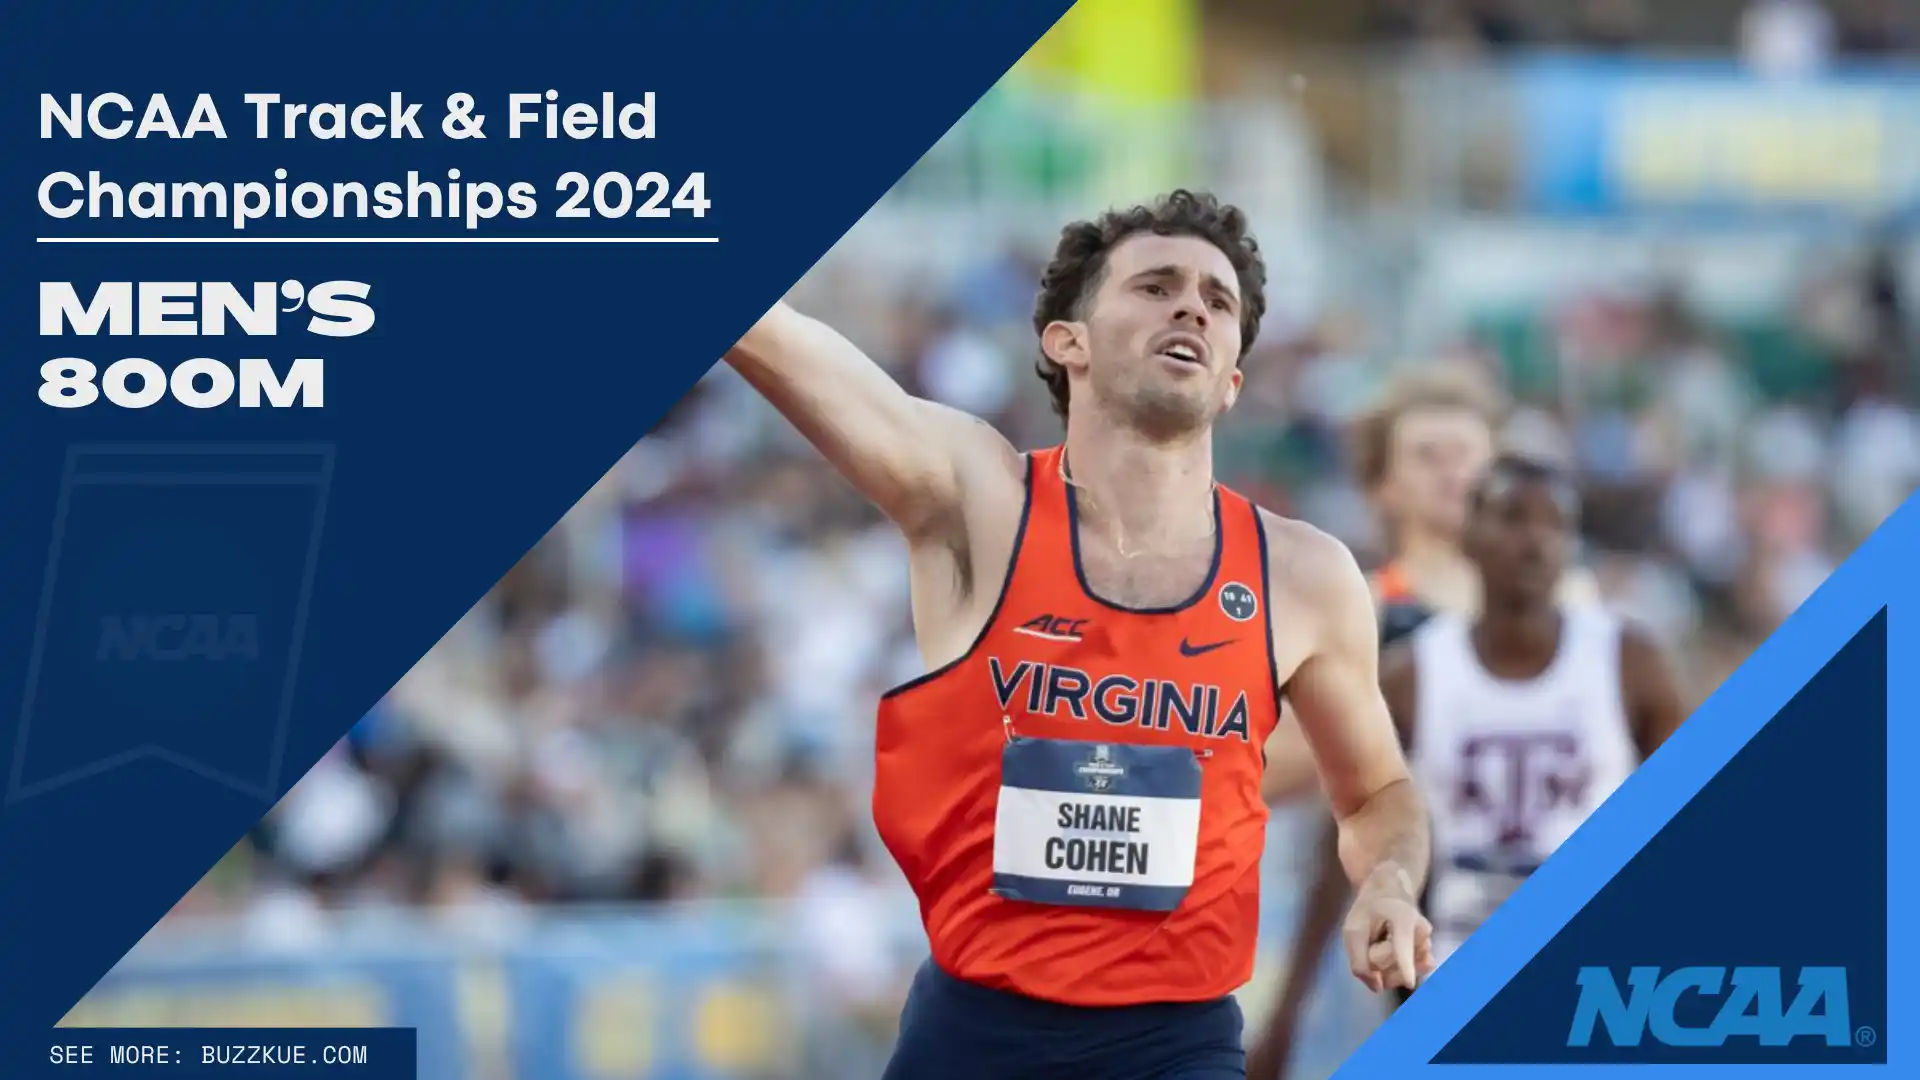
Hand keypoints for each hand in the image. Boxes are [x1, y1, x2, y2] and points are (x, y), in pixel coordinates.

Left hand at [1341, 867, 1434, 993]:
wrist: (1391, 896)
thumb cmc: (1369, 911)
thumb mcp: (1352, 930)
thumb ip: (1359, 961)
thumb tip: (1378, 988)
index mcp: (1403, 917)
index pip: (1401, 945)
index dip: (1404, 964)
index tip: (1409, 983)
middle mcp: (1422, 933)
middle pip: (1385, 963)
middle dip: (1372, 955)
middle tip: (1375, 932)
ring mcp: (1426, 949)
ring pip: (1394, 974)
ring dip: (1381, 963)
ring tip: (1385, 940)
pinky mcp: (1425, 961)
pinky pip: (1400, 978)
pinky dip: (1390, 970)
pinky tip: (1393, 950)